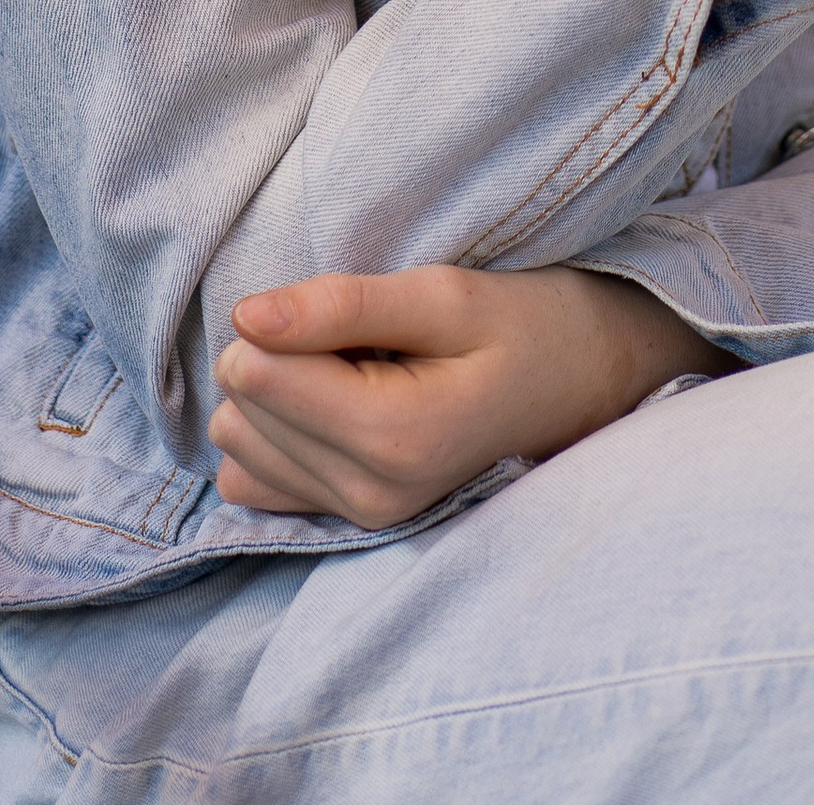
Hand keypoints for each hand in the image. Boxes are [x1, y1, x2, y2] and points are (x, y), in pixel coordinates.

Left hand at [209, 266, 722, 525]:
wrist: (576, 383)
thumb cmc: (519, 323)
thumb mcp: (442, 293)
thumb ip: (341, 306)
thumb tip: (245, 317)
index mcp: (392, 437)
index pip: (256, 371)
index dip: (282, 317)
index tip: (348, 309)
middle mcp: (368, 494)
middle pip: (241, 406)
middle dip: (280, 354)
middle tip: (362, 339)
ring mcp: (358, 517)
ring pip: (237, 442)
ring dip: (278, 391)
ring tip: (356, 369)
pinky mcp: (347, 521)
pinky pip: (251, 480)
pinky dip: (277, 433)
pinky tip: (336, 406)